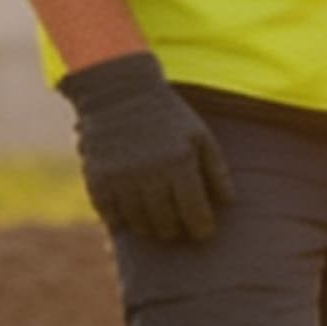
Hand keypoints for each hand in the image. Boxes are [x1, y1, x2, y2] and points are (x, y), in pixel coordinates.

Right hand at [60, 53, 229, 242]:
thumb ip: (216, 169)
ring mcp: (121, 176)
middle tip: (177, 229)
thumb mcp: (199, 136)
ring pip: (138, 223)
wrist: (118, 93)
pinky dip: (119, 222)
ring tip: (155, 225)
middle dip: (175, 230)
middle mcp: (150, 173)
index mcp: (180, 163)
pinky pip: (109, 214)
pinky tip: (128, 219)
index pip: (195, 212)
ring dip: (148, 228)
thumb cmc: (167, 116)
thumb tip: (229, 202)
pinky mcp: (97, 177)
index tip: (203, 232)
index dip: (202, 228)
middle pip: (166, 222)